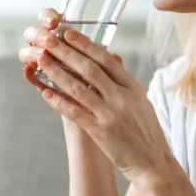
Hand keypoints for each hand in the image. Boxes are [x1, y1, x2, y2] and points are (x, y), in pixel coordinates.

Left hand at [17, 9, 173, 180]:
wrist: (153, 162)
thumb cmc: (146, 131)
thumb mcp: (141, 101)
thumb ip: (124, 82)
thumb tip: (111, 60)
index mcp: (132, 87)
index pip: (106, 59)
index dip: (85, 44)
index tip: (69, 32)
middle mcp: (121, 97)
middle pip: (90, 68)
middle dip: (66, 52)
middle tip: (49, 40)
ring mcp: (110, 114)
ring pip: (78, 88)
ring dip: (57, 72)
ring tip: (42, 60)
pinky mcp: (100, 131)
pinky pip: (75, 112)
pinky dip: (59, 101)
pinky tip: (45, 92)